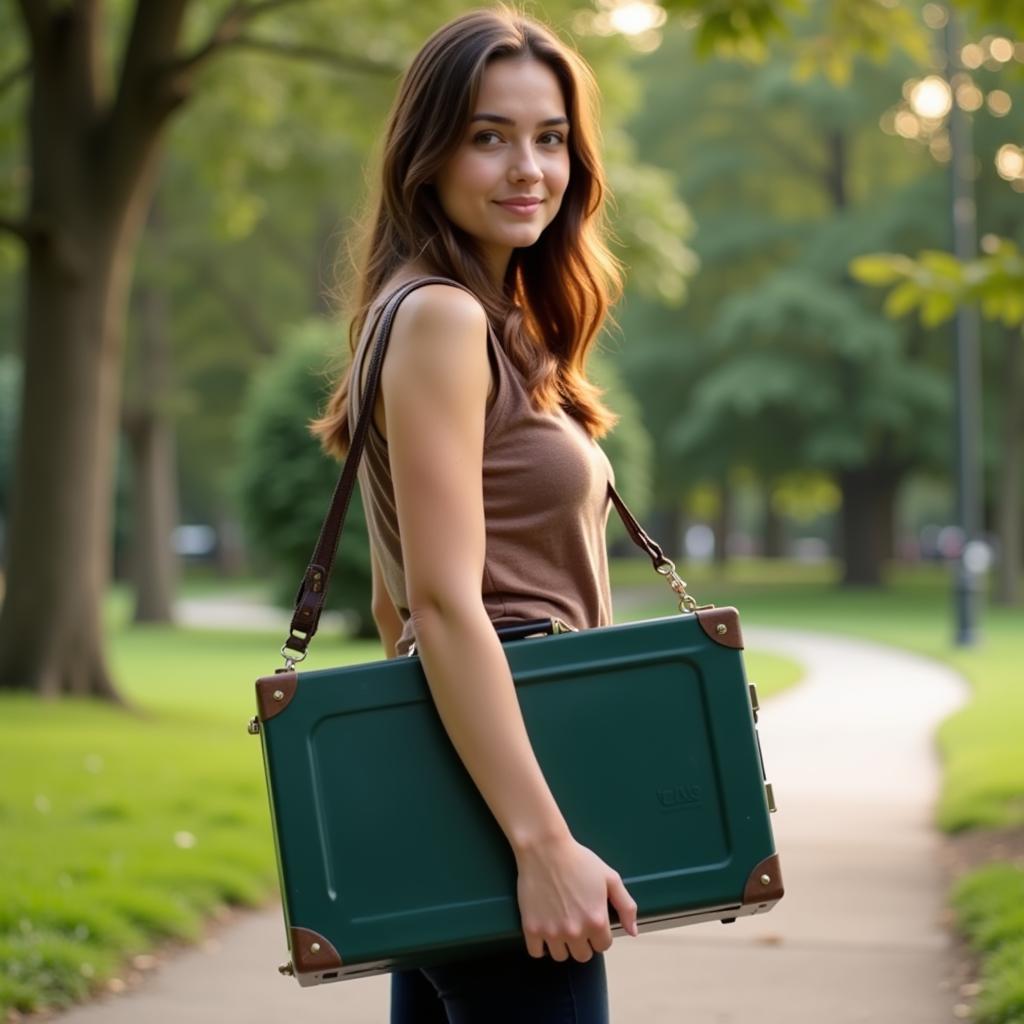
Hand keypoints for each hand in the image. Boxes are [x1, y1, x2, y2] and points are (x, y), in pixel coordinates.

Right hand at [514, 835, 638, 961]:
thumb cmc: (579, 860)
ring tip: (559, 925)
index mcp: (596, 921)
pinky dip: (540, 946)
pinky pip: (536, 952)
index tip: (591, 920)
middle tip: (575, 921)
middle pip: (583, 955)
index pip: (603, 946)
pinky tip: (544, 930)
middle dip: (582, 942)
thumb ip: (626, 906)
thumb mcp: (610, 878)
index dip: (599, 933)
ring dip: (562, 945)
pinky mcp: (531, 928)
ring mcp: (551, 932)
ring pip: (561, 956)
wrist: (545, 848)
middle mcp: (575, 932)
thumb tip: (633, 932)